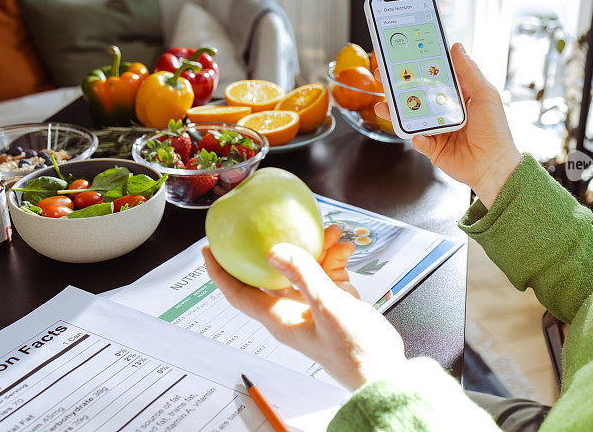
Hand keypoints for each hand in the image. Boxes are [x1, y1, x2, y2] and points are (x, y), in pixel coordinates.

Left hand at [202, 243, 406, 390]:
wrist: (383, 369)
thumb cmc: (354, 352)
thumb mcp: (328, 307)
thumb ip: (304, 275)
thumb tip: (275, 251)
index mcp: (280, 318)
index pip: (239, 293)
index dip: (221, 272)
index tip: (209, 249)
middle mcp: (293, 310)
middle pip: (273, 272)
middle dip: (280, 245)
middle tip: (278, 223)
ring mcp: (313, 305)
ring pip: (305, 267)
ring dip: (316, 248)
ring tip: (331, 233)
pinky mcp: (334, 302)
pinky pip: (327, 271)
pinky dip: (335, 258)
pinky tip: (345, 248)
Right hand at [374, 43, 520, 207]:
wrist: (494, 166)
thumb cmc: (495, 131)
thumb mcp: (486, 96)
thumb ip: (470, 72)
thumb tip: (457, 48)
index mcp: (457, 95)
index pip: (435, 76)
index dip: (419, 65)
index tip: (404, 54)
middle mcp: (444, 110)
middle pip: (417, 95)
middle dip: (398, 86)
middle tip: (383, 75)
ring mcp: (436, 129)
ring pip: (411, 117)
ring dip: (395, 111)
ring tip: (384, 105)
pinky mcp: (432, 148)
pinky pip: (418, 140)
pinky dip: (416, 137)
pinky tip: (417, 135)